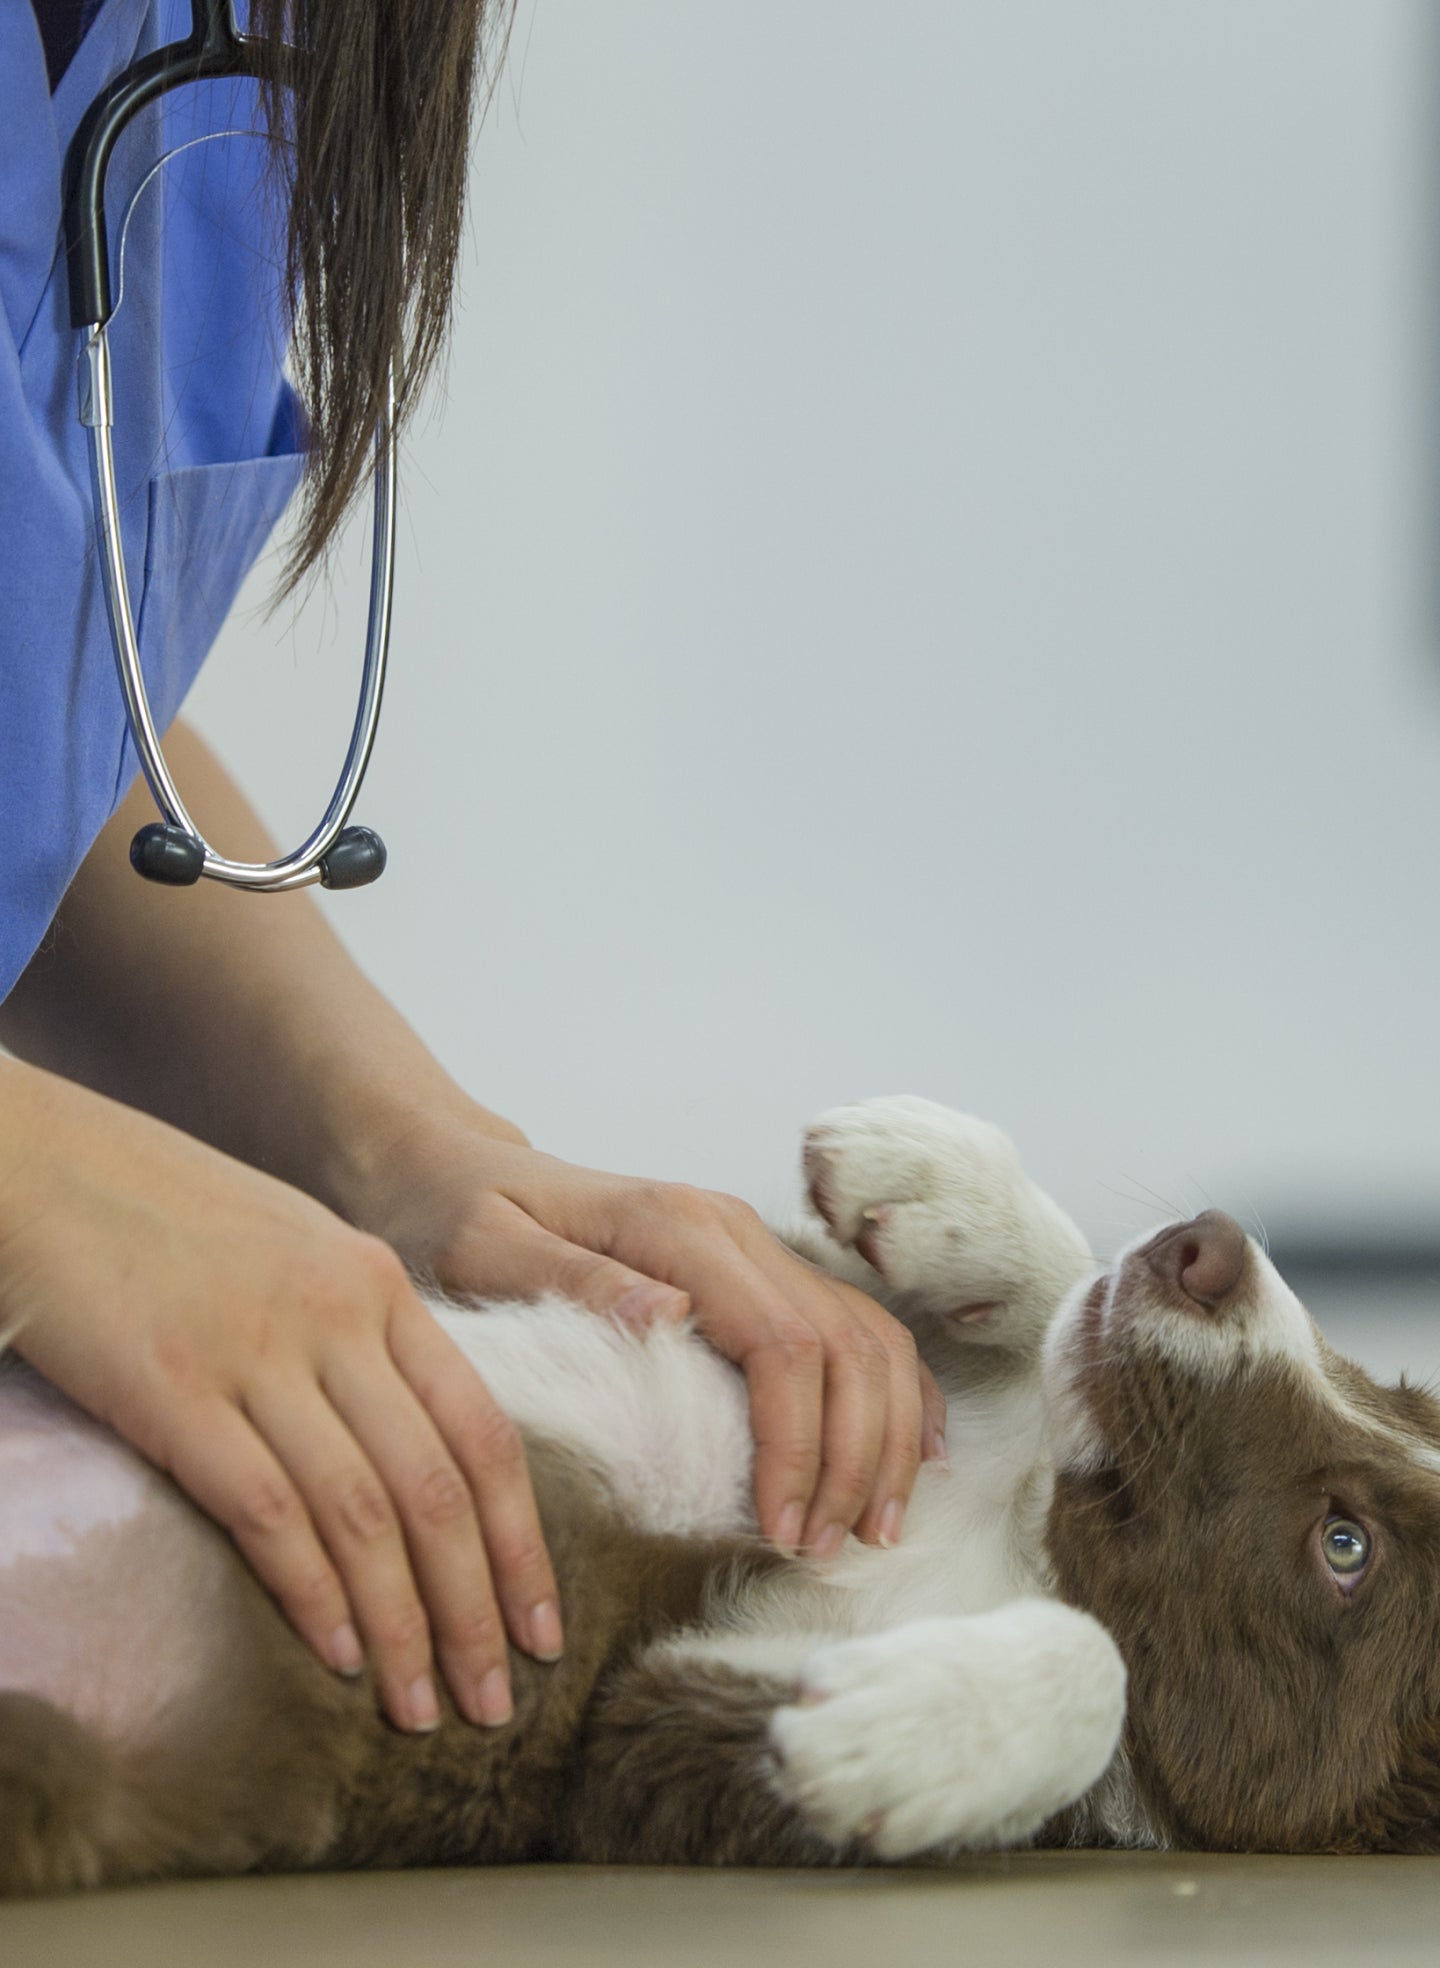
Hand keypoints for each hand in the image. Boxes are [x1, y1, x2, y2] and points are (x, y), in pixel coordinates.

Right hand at [0, 1061, 559, 1733]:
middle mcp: (337, 1317)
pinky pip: (267, 1509)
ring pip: (366, 1511)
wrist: (44, 1164)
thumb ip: (356, 1333)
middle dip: (478, 1606)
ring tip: (423, 1707)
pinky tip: (336, 1656)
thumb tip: (404, 1438)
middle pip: (440, 1485)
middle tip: (496, 1701)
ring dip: (402, 1624)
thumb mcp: (293, 1251)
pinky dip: (312, 1592)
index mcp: (377, 1286)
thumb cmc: (164, 1214)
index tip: (541, 1623)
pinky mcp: (173, 1389)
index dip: (521, 1539)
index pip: (481, 1431)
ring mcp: (258, 1351)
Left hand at [355, 1115, 948, 1556]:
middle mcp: (732, 1228)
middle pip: (844, 1346)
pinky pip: (857, 1325)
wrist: (454, 1169)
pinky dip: (896, 1391)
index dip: (798, 1445)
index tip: (782, 1531)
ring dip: (886, 1434)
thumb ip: (573, 1281)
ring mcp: (753, 1245)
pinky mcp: (758, 1268)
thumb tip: (673, 1315)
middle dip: (853, 1457)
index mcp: (676, 1227)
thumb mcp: (483, 1249)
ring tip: (873, 1528)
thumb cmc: (455, 1218)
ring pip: (867, 1335)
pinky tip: (911, 1454)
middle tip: (831, 1551)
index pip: (781, 1344)